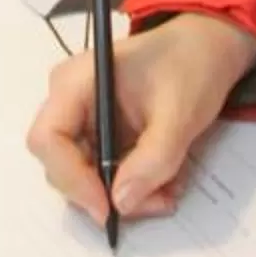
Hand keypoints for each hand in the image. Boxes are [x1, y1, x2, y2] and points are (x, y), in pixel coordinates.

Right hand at [25, 9, 255, 230]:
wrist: (206, 48)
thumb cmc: (191, 65)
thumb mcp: (180, 113)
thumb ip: (152, 159)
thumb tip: (121, 203)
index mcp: (76, 82)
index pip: (48, 139)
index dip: (71, 179)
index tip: (107, 208)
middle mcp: (69, 101)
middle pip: (62, 164)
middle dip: (103, 193)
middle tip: (154, 203)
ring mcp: (83, 119)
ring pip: (83, 176)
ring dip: (123, 194)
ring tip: (167, 193)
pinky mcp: (99, 134)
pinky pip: (102, 172)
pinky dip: (131, 185)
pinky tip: (164, 181)